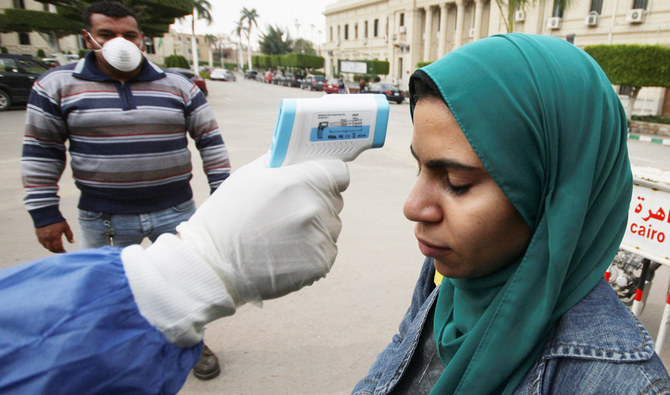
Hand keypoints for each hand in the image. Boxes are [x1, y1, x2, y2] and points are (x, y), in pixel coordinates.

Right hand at [35, 221, 73, 252]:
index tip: (65, 252)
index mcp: (55, 236)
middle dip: (57, 251)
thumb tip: (73, 242)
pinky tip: (50, 245)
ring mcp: (42, 237)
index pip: (59, 248)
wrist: (46, 213)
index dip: (62, 251)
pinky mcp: (38, 235)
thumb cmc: (58, 220)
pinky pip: (42, 243)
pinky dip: (46, 245)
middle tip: (61, 252)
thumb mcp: (66, 227)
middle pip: (52, 249)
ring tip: (56, 249)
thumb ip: (69, 235)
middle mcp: (48, 238)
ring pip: (46, 247)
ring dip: (51, 249)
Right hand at [180, 155, 348, 300]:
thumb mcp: (247, 177)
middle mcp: (314, 208)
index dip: (329, 176)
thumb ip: (279, 165)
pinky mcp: (320, 263)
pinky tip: (285, 253)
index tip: (318, 181)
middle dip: (317, 202)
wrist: (214, 267)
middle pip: (335, 200)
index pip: (339, 172)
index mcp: (298, 182)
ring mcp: (319, 238)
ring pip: (331, 227)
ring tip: (282, 236)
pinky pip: (326, 250)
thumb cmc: (226, 219)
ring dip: (314, 229)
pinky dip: (311, 252)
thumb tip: (297, 159)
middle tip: (288, 213)